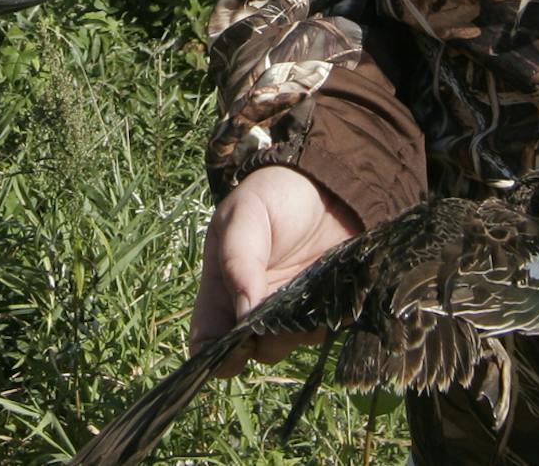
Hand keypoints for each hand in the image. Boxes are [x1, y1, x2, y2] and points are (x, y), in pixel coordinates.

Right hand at [191, 165, 360, 374]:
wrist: (330, 183)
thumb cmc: (276, 193)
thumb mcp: (245, 214)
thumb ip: (238, 260)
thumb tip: (242, 318)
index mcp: (221, 288)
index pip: (207, 339)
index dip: (215, 355)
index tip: (238, 346)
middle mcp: (253, 306)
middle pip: (252, 349)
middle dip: (266, 339)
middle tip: (283, 311)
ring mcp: (289, 311)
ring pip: (289, 343)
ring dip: (299, 329)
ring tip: (310, 292)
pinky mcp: (323, 310)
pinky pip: (323, 332)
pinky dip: (327, 320)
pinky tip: (330, 293)